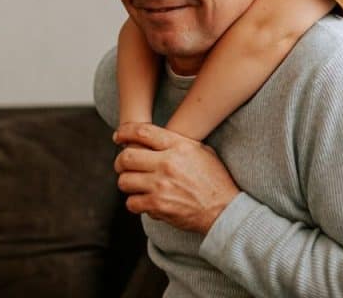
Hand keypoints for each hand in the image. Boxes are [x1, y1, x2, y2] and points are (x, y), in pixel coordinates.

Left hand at [113, 122, 239, 233]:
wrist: (224, 210)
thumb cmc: (214, 179)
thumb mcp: (201, 151)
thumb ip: (176, 143)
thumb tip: (152, 138)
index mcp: (179, 146)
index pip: (142, 132)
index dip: (124, 132)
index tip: (118, 136)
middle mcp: (167, 163)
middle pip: (126, 157)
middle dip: (120, 161)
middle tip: (122, 165)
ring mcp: (161, 186)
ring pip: (125, 181)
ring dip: (127, 183)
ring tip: (135, 185)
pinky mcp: (158, 206)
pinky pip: (131, 202)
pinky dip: (135, 203)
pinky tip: (144, 201)